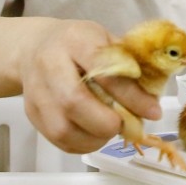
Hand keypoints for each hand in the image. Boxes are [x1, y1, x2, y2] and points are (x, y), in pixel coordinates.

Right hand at [19, 19, 161, 153]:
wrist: (34, 48)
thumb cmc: (77, 44)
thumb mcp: (105, 40)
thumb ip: (128, 64)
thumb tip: (153, 98)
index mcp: (75, 39)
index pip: (103, 70)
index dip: (130, 95)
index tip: (152, 111)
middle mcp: (49, 64)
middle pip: (75, 102)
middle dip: (108, 122)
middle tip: (126, 123)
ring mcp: (37, 92)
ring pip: (63, 128)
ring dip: (96, 138)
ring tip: (111, 128)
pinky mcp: (32, 114)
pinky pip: (59, 140)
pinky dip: (83, 144)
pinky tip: (95, 134)